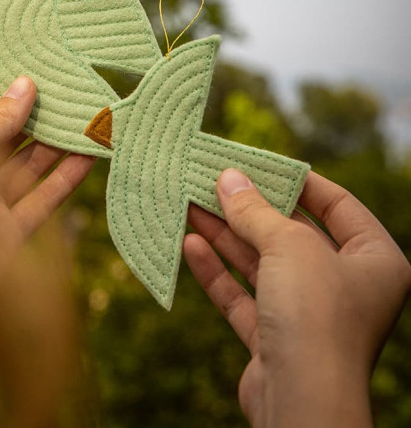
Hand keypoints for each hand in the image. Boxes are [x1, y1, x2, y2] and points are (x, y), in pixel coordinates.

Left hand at [0, 78, 94, 423]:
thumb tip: (26, 84)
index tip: (29, 56)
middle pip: (4, 134)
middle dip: (34, 110)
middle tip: (68, 80)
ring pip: (28, 164)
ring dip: (57, 141)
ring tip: (89, 111)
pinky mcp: (9, 232)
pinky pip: (42, 197)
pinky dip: (66, 177)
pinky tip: (91, 154)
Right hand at [184, 169, 410, 427]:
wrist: (302, 404)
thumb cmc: (314, 314)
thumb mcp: (287, 244)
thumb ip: (255, 210)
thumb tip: (229, 178)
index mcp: (375, 262)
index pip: (339, 207)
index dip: (300, 182)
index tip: (262, 162)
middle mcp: (348, 289)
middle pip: (294, 235)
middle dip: (251, 208)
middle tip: (214, 179)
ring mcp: (311, 317)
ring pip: (263, 265)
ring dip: (226, 235)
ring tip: (190, 202)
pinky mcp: (277, 342)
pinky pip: (245, 297)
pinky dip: (219, 271)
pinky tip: (191, 243)